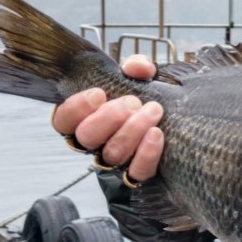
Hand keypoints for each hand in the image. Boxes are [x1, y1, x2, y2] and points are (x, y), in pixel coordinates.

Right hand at [52, 55, 163, 182]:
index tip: (99, 93)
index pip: (63, 120)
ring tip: (153, 110)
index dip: (76, 108)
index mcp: (86, 118)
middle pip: (86, 137)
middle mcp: (96, 143)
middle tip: (132, 102)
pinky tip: (156, 134)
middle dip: (108, 117)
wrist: (177, 125)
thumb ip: (137, 67)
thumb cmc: (149, 99)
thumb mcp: (142, 78)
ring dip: (132, 130)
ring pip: (112, 154)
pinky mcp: (138, 174)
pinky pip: (137, 172)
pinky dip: (147, 153)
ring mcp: (116, 162)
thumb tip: (135, 67)